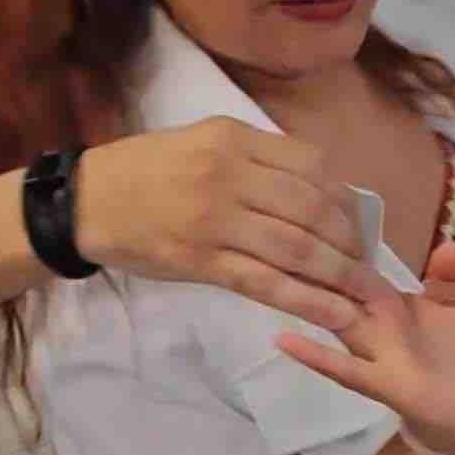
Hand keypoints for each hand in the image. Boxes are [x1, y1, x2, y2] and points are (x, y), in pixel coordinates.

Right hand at [78, 117, 381, 330]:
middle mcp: (229, 173)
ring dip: (339, 274)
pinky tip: (335, 315)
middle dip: (349, 239)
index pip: (309, 164)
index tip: (356, 220)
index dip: (342, 196)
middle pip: (311, 207)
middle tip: (366, 263)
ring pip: (296, 247)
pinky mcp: (203, 262)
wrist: (88, 200)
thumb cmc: (146, 169)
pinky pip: (267, 283)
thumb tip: (312, 188)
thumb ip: (252, 158)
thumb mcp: (201, 141)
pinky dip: (308, 302)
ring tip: (364, 294)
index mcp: (232, 138)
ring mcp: (216, 219)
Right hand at [277, 241, 454, 454]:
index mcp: (387, 299)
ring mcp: (373, 351)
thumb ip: (449, 277)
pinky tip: (284, 339)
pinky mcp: (382, 383)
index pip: (354, 264)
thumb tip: (454, 242)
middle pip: (336, 286)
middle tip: (271, 232)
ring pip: (333, 318)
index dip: (332, 239)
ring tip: (270, 271)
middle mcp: (372, 321)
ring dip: (307, 299)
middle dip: (310, 262)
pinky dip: (315, 355)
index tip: (300, 208)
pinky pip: (345, 369)